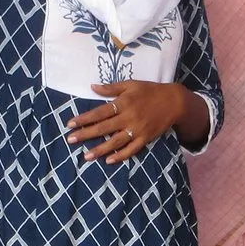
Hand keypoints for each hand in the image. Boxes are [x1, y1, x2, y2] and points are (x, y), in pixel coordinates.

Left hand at [67, 81, 187, 162]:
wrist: (174, 102)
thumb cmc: (150, 91)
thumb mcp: (131, 84)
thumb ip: (111, 88)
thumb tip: (92, 87)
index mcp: (123, 103)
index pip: (99, 112)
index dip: (84, 118)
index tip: (70, 124)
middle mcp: (129, 117)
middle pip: (103, 128)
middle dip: (85, 134)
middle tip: (70, 140)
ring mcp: (137, 130)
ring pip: (115, 142)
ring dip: (100, 150)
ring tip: (86, 157)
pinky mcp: (145, 138)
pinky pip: (131, 150)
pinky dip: (120, 156)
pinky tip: (108, 161)